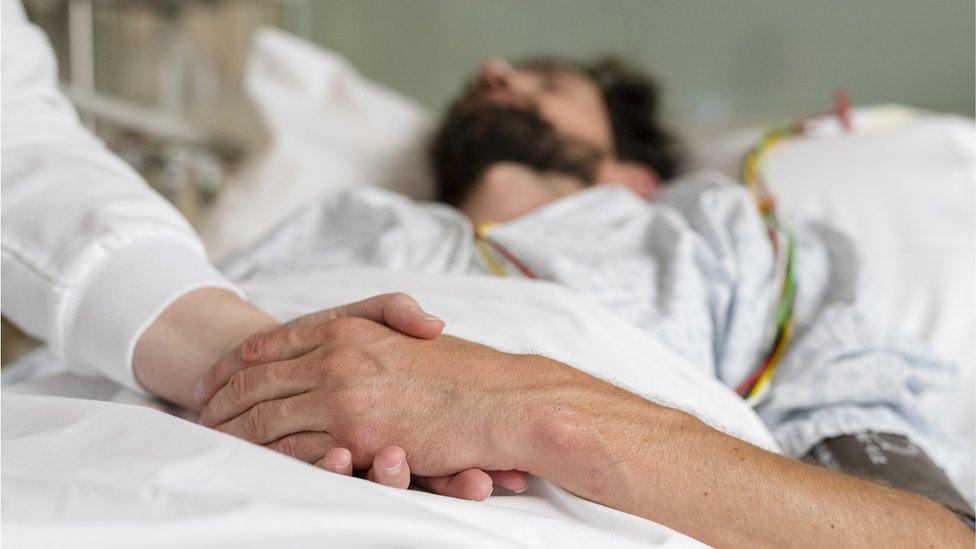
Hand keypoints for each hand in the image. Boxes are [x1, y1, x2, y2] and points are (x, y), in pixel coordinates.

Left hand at [195, 293, 527, 499]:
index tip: (214, 379)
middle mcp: (338, 355)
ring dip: (234, 429)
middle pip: (256, 378)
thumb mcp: (407, 332)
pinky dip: (266, 455)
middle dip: (222, 399)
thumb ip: (369, 323)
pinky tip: (252, 460)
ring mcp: (344, 394)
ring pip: (265, 415)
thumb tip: (335, 335)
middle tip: (201, 415)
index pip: (269, 343)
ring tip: (214, 440)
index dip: (233, 363)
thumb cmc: (462, 370)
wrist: (504, 399)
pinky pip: (294, 448)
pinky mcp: (356, 434)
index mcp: (348, 327)